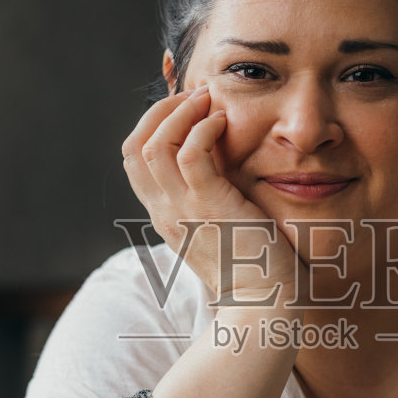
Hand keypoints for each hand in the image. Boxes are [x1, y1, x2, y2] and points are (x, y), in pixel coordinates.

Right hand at [121, 86, 298, 304]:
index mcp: (163, 214)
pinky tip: (224, 122)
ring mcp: (183, 210)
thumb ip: (207, 194)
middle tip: (196, 95)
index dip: (152, 123)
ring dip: (181, 112)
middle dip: (161, 110)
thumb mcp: (217, 223)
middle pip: (134, 147)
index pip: (133, 158)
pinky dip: (203, 128)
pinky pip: (191, 154)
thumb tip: (215, 159)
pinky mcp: (211, 207)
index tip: (185, 108)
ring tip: (209, 100)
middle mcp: (164, 211)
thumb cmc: (251, 262)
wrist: (264, 302)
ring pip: (155, 145)